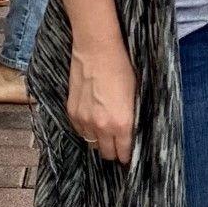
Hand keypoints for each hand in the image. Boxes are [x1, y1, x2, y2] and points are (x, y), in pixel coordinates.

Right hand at [67, 31, 136, 164]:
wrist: (97, 50)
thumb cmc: (122, 68)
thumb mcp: (135, 95)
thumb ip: (132, 119)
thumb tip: (130, 133)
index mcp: (121, 124)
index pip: (123, 153)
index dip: (127, 156)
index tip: (128, 155)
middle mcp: (101, 127)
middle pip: (106, 153)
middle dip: (113, 151)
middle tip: (118, 146)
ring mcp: (84, 120)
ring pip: (91, 144)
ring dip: (99, 141)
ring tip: (105, 133)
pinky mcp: (72, 112)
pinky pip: (79, 131)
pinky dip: (86, 130)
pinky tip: (93, 122)